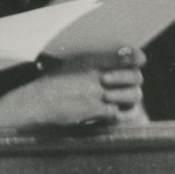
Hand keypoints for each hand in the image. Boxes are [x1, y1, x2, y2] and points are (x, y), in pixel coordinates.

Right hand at [0, 59, 145, 127]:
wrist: (34, 102)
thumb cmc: (47, 85)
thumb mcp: (68, 66)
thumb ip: (89, 66)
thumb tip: (106, 68)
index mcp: (90, 60)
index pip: (126, 56)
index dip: (136, 60)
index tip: (139, 62)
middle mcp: (97, 74)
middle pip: (135, 78)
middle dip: (133, 85)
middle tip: (126, 90)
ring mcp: (97, 92)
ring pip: (132, 96)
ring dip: (127, 102)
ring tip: (116, 105)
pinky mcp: (95, 110)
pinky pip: (117, 114)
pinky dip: (114, 117)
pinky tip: (104, 117)